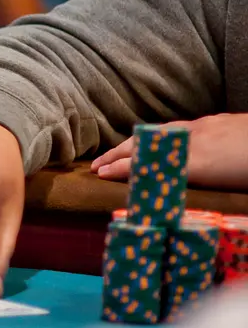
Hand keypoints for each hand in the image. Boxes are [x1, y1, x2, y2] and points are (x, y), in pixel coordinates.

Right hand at [92, 114, 247, 189]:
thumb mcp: (233, 186)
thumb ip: (204, 191)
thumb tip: (176, 206)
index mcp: (199, 161)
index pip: (149, 163)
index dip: (121, 169)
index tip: (98, 175)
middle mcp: (196, 141)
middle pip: (148, 145)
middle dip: (118, 154)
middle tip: (94, 165)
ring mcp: (207, 128)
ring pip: (161, 133)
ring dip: (135, 143)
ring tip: (117, 152)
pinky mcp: (220, 121)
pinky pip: (178, 128)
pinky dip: (157, 135)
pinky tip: (158, 140)